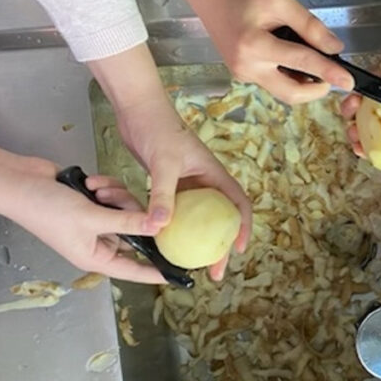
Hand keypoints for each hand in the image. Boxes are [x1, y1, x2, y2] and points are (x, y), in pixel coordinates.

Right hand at [0, 137, 166, 283]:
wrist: (17, 182)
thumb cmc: (47, 209)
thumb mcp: (91, 217)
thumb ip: (128, 222)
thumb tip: (159, 227)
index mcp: (96, 257)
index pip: (134, 270)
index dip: (156, 271)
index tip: (179, 273)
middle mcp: (97, 242)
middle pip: (134, 234)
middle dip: (131, 214)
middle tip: (118, 201)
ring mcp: (94, 222)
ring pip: (126, 211)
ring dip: (116, 197)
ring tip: (97, 189)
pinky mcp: (92, 203)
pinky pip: (114, 197)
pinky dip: (106, 187)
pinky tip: (90, 181)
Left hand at [114, 97, 250, 279]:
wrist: (138, 109)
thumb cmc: (157, 129)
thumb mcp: (163, 163)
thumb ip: (162, 195)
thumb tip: (160, 227)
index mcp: (214, 174)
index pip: (238, 205)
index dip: (242, 229)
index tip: (237, 251)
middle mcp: (205, 181)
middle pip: (220, 219)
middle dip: (220, 246)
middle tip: (213, 271)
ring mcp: (188, 184)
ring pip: (199, 219)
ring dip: (198, 241)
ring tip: (193, 264)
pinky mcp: (170, 184)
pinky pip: (178, 212)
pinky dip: (177, 229)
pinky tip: (167, 244)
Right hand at [180, 0, 353, 103]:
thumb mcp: (280, 0)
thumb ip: (309, 26)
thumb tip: (334, 48)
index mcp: (255, 46)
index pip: (302, 63)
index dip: (329, 72)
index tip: (349, 81)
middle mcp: (246, 67)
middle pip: (291, 93)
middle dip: (316, 90)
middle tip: (332, 76)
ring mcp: (242, 74)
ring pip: (282, 90)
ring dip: (302, 82)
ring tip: (312, 60)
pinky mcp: (241, 73)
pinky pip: (271, 82)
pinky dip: (288, 75)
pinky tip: (292, 57)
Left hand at [340, 29, 380, 179]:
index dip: (369, 151)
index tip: (362, 152)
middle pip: (365, 130)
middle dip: (355, 136)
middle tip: (354, 136)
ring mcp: (380, 95)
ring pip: (356, 112)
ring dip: (349, 118)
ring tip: (353, 118)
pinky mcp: (373, 77)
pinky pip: (356, 91)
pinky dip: (351, 98)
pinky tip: (355, 100)